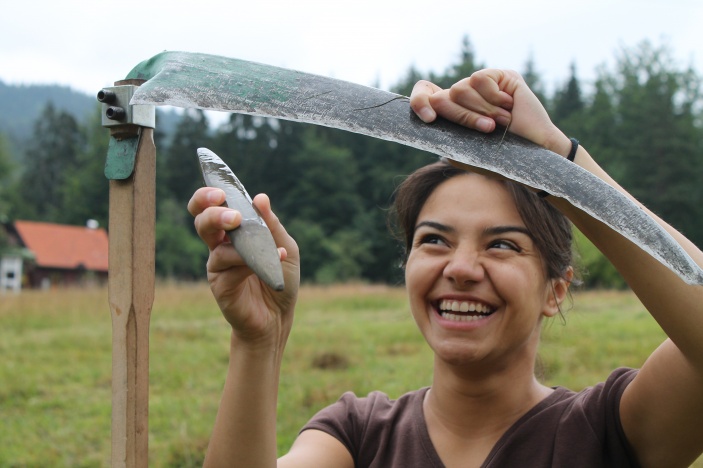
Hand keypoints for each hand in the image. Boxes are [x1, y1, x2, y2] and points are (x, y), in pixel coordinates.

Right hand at [188, 187, 299, 346]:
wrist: (279, 316)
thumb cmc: (280, 278)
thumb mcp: (286, 247)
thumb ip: (272, 225)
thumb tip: (260, 197)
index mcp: (234, 231)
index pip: (213, 207)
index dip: (209, 194)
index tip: (220, 188)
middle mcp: (220, 245)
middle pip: (202, 220)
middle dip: (212, 211)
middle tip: (232, 213)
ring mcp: (218, 265)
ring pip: (213, 242)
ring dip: (234, 235)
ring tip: (252, 237)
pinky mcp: (219, 284)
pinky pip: (228, 266)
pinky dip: (248, 261)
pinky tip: (266, 264)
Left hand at [410, 69, 570, 155]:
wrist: (534, 154)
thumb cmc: (499, 158)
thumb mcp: (465, 153)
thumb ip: (444, 137)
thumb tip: (429, 115)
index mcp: (452, 113)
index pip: (425, 95)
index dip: (419, 102)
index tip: (429, 119)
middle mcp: (464, 96)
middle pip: (442, 96)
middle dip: (461, 116)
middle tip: (486, 129)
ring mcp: (482, 84)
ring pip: (460, 88)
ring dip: (482, 110)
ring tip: (500, 123)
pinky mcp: (500, 76)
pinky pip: (481, 78)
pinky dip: (494, 97)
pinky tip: (508, 106)